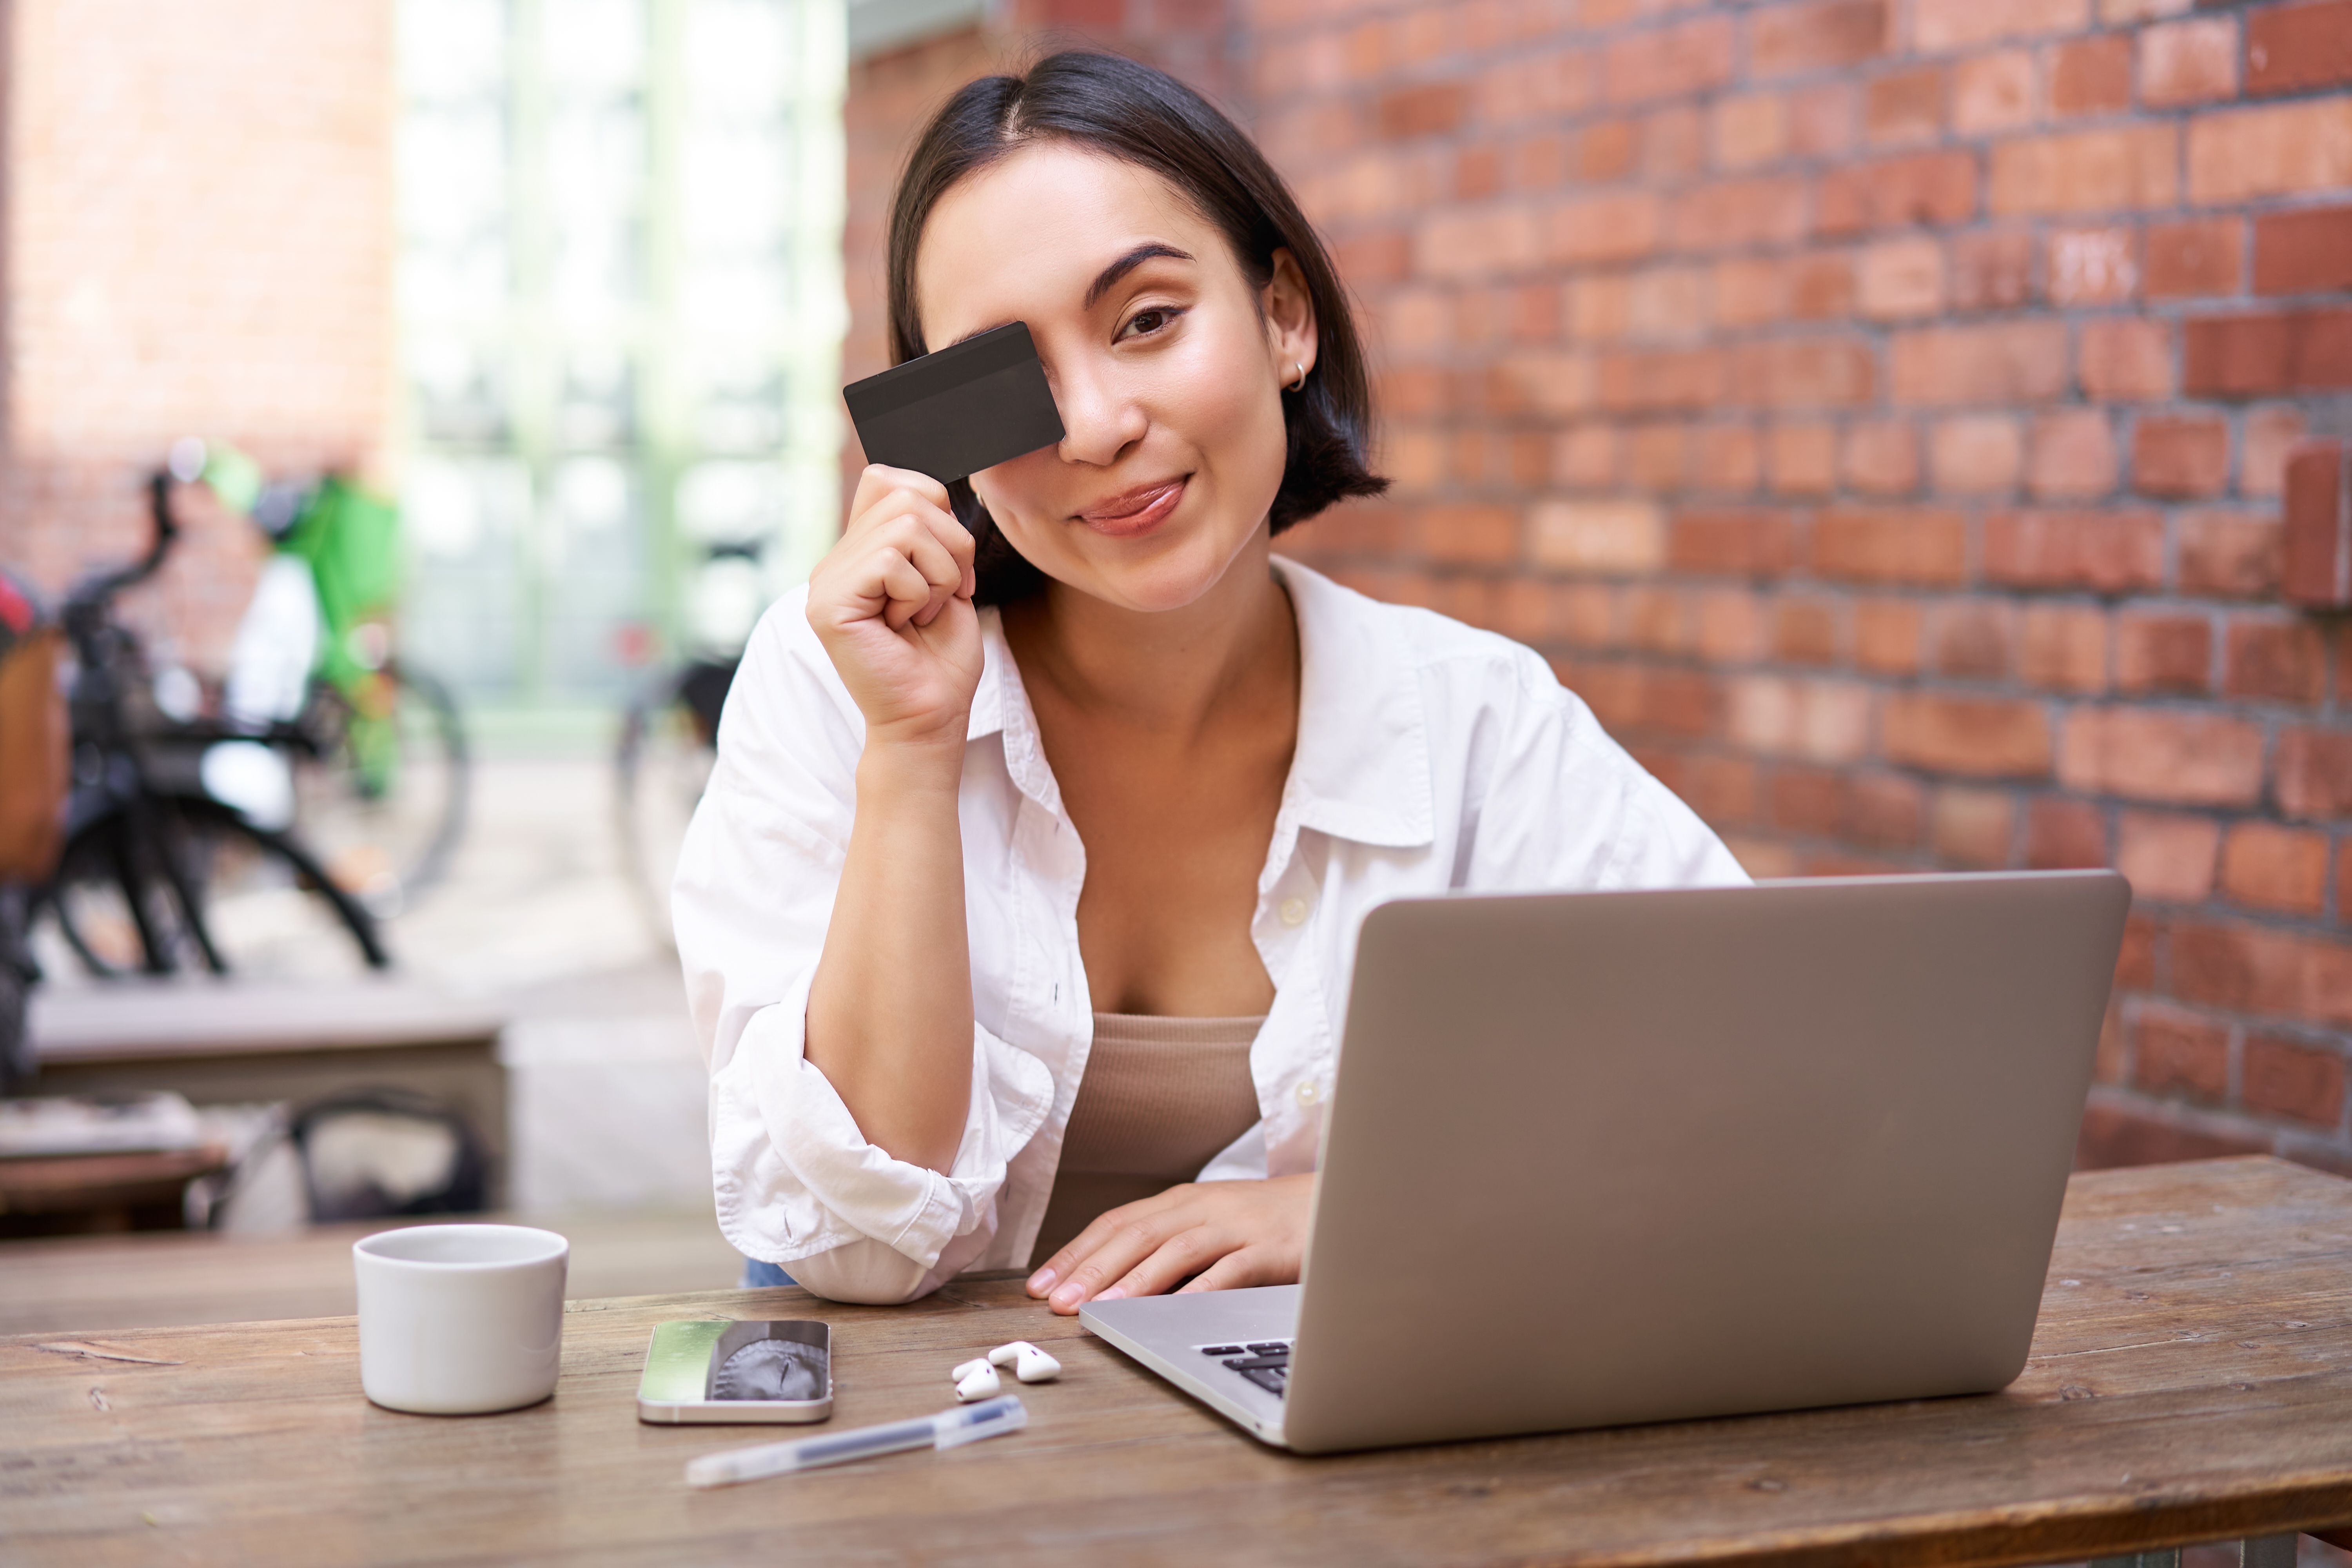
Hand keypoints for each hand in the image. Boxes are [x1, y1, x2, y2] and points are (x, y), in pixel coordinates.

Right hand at [806, 465, 982, 751]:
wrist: (931, 718)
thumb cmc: (940, 659)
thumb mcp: (946, 579)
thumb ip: (931, 533)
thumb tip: (935, 494)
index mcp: (859, 552)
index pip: (888, 479)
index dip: (935, 507)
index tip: (949, 564)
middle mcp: (836, 562)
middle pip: (908, 497)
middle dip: (950, 548)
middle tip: (940, 597)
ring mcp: (827, 582)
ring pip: (906, 526)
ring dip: (938, 575)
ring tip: (920, 615)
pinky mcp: (829, 605)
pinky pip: (890, 562)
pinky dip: (917, 595)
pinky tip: (903, 626)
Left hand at [1025, 1174, 1313, 1314]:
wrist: (1340, 1200)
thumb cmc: (1268, 1223)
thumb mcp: (1212, 1225)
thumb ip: (1169, 1246)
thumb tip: (1110, 1283)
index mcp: (1184, 1201)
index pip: (1117, 1223)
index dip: (1075, 1252)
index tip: (1039, 1283)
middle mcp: (1204, 1208)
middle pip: (1137, 1234)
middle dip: (1091, 1268)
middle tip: (1055, 1301)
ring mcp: (1239, 1227)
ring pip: (1176, 1250)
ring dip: (1134, 1281)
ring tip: (1099, 1309)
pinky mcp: (1272, 1249)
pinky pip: (1231, 1271)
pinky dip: (1200, 1291)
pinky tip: (1174, 1314)